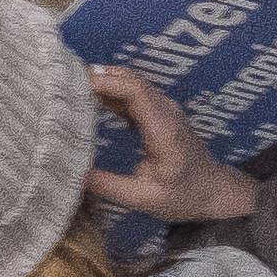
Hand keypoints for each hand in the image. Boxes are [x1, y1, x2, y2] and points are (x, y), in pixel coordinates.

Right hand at [85, 66, 262, 225]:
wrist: (214, 191)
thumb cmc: (182, 196)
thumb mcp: (143, 199)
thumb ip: (108, 186)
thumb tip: (72, 176)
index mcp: (162, 127)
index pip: (134, 89)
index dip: (104, 82)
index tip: (73, 84)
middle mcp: (165, 110)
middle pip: (131, 79)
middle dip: (98, 77)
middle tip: (62, 84)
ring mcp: (165, 109)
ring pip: (132, 83)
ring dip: (103, 82)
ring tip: (69, 90)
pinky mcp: (161, 114)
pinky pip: (135, 94)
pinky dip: (112, 92)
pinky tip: (88, 102)